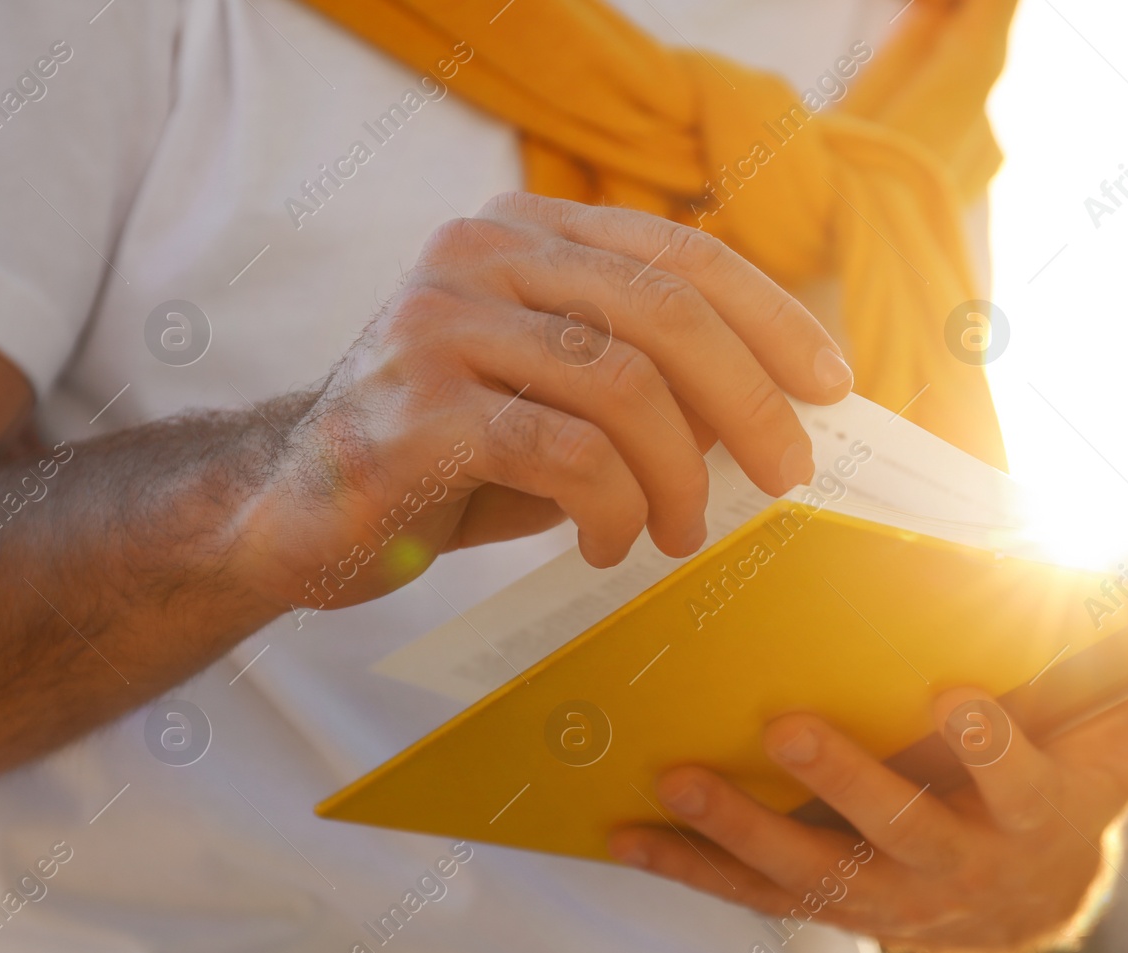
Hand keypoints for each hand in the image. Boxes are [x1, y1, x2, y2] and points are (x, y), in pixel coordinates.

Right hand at [235, 192, 853, 607]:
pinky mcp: (415, 410)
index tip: (832, 386)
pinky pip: (567, 454)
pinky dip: (612, 508)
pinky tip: (608, 545)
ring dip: (680, 476)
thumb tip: (777, 417)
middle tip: (787, 476)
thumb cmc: (452, 459)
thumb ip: (648, 385)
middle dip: (750, 403)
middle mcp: (477, 255)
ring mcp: (438, 325)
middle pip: (665, 313)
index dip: (771, 319)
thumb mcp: (561, 402)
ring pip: (625, 385)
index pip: (678, 255)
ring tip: (678, 533)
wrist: (296, 510)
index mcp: (524, 233)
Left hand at [609, 633, 1127, 952]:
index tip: (958, 694)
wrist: (1028, 897)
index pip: (1022, 782)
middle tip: (785, 723)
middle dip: (845, 785)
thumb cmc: (1073, 784)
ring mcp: (885, 895)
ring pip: (809, 872)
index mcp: (1033, 813)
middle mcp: (957, 867)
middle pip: (901, 833)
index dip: (993, 747)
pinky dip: (686, 867)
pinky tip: (621, 831)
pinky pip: (750, 892)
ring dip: (738, 830)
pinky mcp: (825, 902)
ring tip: (672, 777)